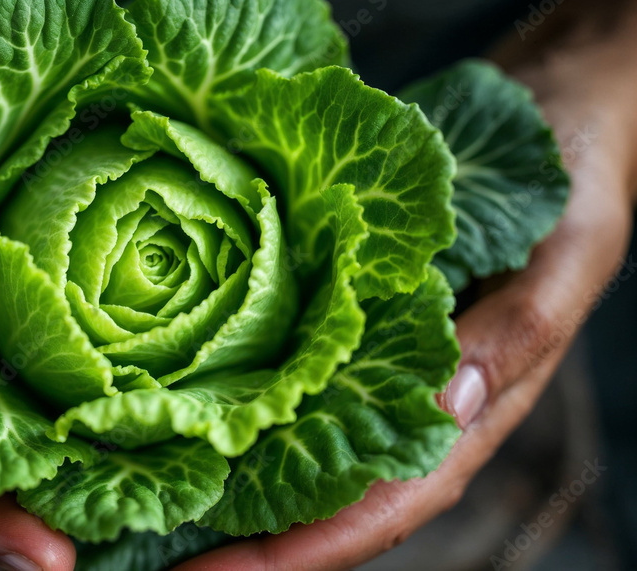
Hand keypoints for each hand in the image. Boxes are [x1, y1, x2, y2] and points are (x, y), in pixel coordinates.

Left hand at [173, 7, 636, 570]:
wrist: (554, 115)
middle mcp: (411, 406)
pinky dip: (236, 416)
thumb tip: (451, 399)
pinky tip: (175, 422)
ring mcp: (373, 371)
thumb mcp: (563, 251)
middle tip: (152, 563)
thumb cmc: (570, 183)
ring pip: (297, 456)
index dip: (302, 552)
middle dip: (244, 546)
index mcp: (468, 410)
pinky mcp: (344, 326)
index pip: (382, 508)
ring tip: (146, 516)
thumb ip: (518, 329)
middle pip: (323, 503)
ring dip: (227, 493)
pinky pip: (287, 385)